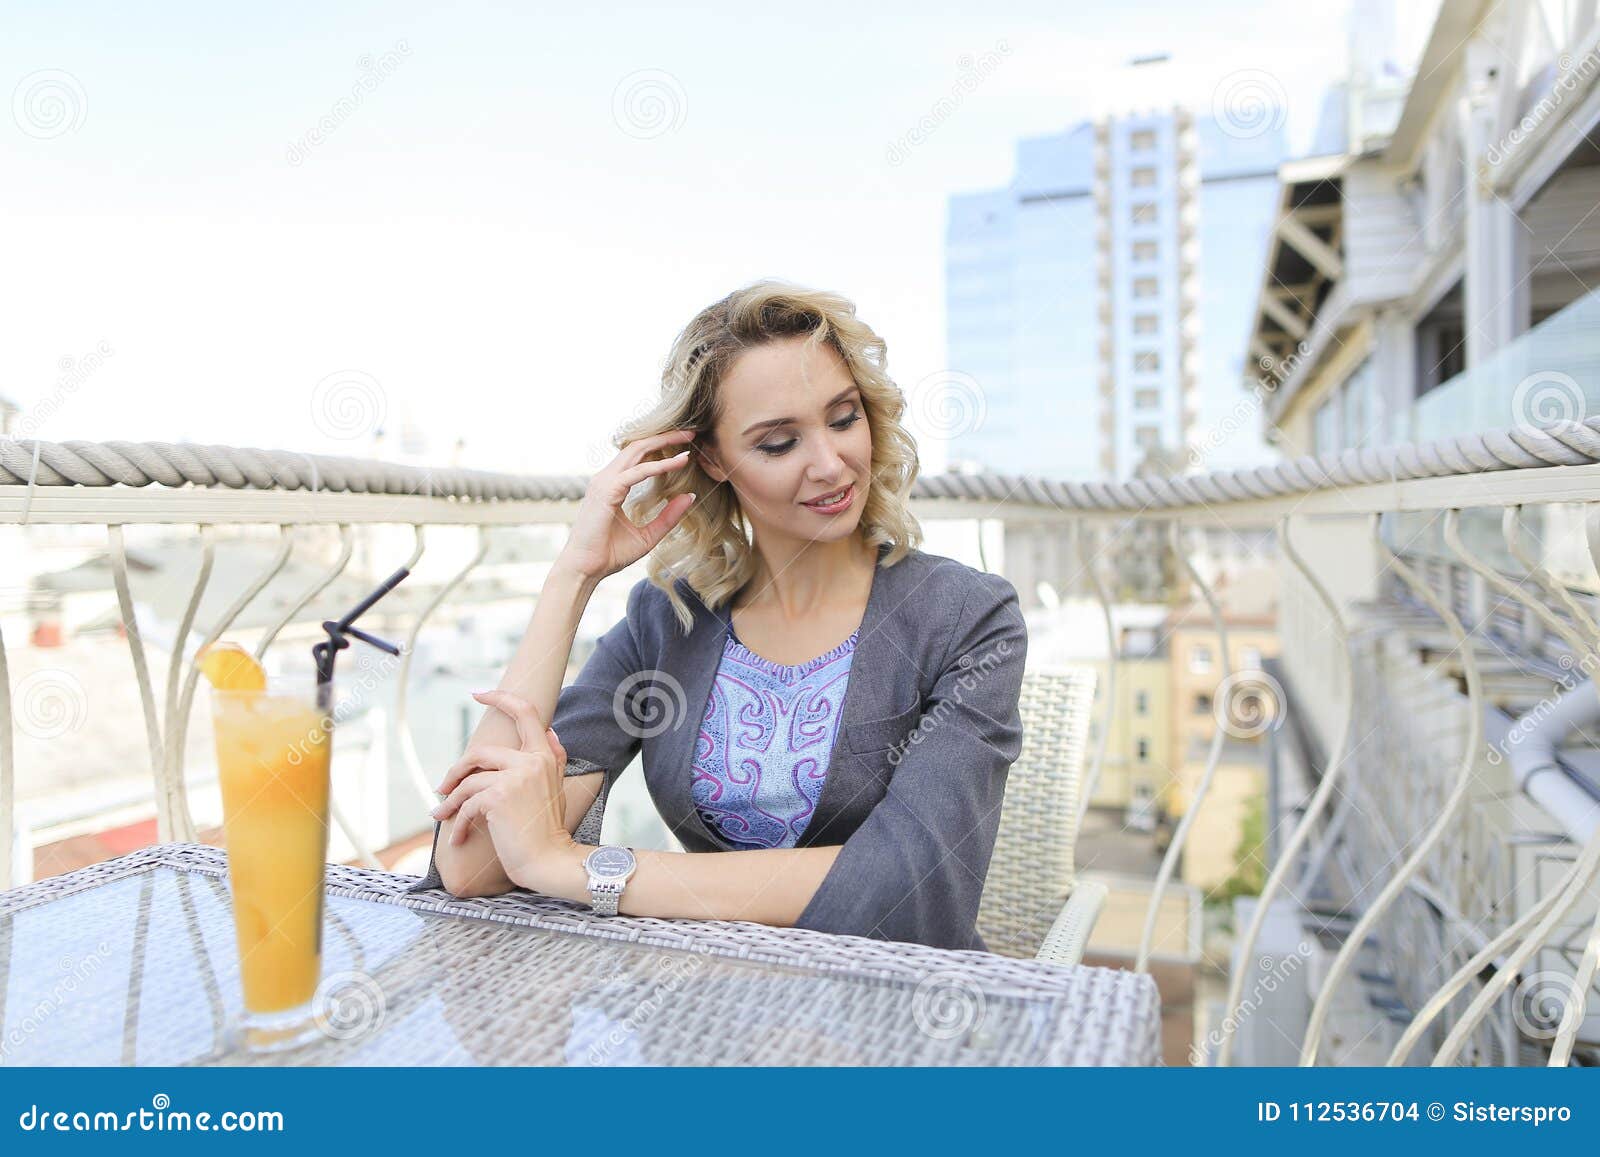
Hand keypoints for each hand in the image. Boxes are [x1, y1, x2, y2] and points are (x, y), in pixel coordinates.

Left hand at [433, 690, 574, 887]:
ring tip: (440, 814)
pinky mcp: (498, 797)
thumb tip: (551, 730)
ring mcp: (515, 778)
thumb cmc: (549, 829)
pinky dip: (458, 823)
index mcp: (545, 756)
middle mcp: (532, 761)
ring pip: (468, 780)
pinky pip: (467, 804)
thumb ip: (553, 757)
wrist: (548, 860)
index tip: (478, 693)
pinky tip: (457, 839)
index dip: (501, 698)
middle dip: (456, 771)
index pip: (526, 713)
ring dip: (450, 800)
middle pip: (480, 752)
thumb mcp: (557, 787)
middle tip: (442, 788)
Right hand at [558, 428, 699, 580]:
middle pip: (638, 446)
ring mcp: (604, 483)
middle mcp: (606, 479)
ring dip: (664, 443)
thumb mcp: (648, 535)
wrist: (585, 569)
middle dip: (665, 437)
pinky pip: (637, 473)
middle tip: (692, 433)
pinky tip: (679, 463)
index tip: (687, 447)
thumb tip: (690, 496)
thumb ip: (668, 517)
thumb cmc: (610, 554)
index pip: (638, 457)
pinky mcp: (606, 492)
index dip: (662, 448)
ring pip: (637, 452)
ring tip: (689, 439)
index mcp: (612, 486)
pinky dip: (659, 466)